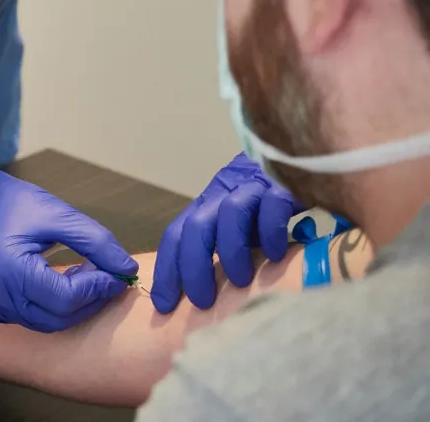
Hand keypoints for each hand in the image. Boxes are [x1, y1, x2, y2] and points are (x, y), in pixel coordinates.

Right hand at [0, 136, 137, 332]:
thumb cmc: (7, 201)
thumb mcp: (56, 213)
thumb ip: (95, 241)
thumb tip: (126, 269)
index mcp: (9, 270)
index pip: (65, 298)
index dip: (97, 289)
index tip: (117, 273)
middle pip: (57, 318)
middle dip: (89, 301)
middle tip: (105, 276)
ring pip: (44, 323)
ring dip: (71, 305)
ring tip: (83, 275)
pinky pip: (27, 318)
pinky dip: (50, 307)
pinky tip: (58, 281)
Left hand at [151, 153, 304, 312]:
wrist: (300, 160)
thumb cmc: (267, 203)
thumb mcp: (238, 226)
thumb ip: (222, 245)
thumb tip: (205, 291)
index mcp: (207, 205)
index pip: (176, 235)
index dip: (167, 269)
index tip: (164, 304)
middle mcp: (224, 194)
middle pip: (196, 226)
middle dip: (192, 267)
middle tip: (202, 302)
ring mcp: (253, 187)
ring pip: (230, 213)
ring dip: (231, 251)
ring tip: (240, 281)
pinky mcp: (284, 184)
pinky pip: (273, 206)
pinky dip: (271, 233)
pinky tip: (276, 255)